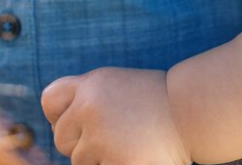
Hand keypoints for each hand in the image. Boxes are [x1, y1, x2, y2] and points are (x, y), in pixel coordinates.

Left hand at [42, 67, 190, 164]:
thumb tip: (57, 129)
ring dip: (100, 160)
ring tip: (128, 145)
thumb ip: (86, 100)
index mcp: (90, 85)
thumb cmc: (154, 103)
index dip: (60, 116)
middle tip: (114, 137)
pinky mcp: (115, 163)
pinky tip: (134, 156)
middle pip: (61, 139)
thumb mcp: (116, 86)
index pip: (50, 101)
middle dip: (82, 144)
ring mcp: (101, 138)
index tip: (77, 123)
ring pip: (79, 162)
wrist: (191, 113)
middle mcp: (90, 108)